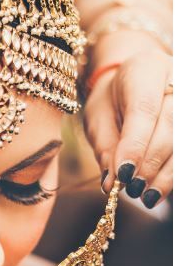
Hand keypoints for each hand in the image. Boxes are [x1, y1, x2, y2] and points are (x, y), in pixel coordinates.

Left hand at [84, 39, 171, 208]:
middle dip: (150, 163)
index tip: (123, 174)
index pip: (145, 110)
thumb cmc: (112, 100)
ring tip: (146, 196)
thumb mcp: (98, 116)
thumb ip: (105, 146)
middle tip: (132, 189)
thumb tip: (112, 182)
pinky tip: (159, 189)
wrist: (133, 81)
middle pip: (170, 126)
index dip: (136, 145)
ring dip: (165, 173)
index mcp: (145, 68)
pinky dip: (172, 172)